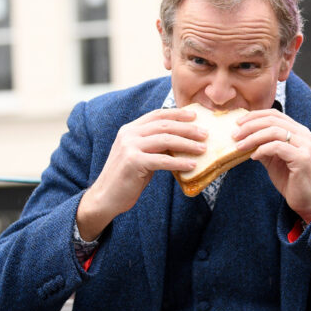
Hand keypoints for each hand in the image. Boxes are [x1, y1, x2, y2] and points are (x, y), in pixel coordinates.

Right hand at [77, 108, 205, 240]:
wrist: (105, 197)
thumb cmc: (127, 178)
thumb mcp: (140, 156)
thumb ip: (154, 146)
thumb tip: (181, 142)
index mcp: (130, 129)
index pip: (157, 115)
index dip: (177, 114)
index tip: (195, 116)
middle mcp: (128, 134)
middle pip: (164, 125)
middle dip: (187, 128)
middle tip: (205, 134)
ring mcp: (129, 147)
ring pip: (165, 140)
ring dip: (187, 144)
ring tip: (203, 149)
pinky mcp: (133, 162)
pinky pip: (162, 160)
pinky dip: (179, 162)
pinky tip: (192, 165)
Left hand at [233, 109, 310, 222]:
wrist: (306, 200)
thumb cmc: (291, 180)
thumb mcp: (273, 159)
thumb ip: (263, 146)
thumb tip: (243, 137)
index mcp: (298, 131)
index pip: (275, 114)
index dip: (255, 116)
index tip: (238, 123)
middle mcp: (304, 135)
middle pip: (273, 120)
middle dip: (250, 125)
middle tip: (235, 134)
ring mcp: (305, 145)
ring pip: (274, 131)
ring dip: (253, 138)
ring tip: (240, 146)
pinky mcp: (302, 158)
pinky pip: (277, 147)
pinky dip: (262, 150)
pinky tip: (253, 157)